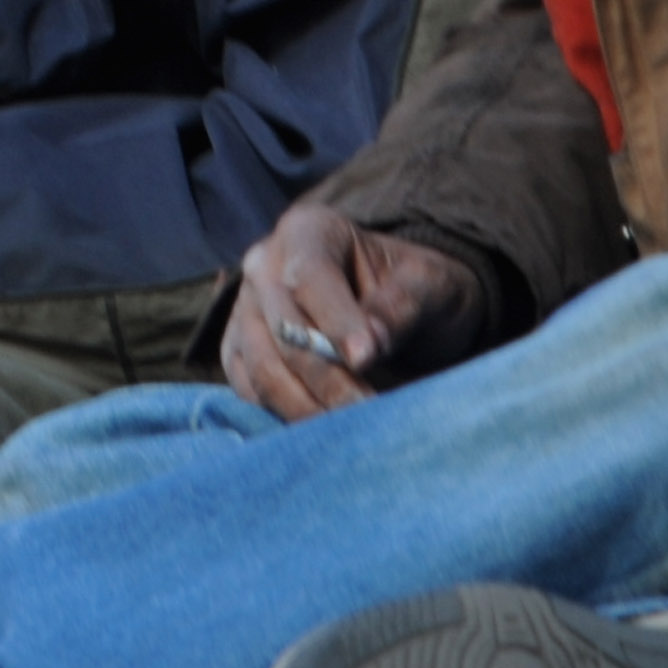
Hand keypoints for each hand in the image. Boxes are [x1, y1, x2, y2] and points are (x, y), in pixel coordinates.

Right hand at [220, 203, 488, 421]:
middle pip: (283, 329)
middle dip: (328, 379)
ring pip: (262, 368)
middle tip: (371, 414)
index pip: (309, 277)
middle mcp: (262, 265)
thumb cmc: (415, 290)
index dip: (336, 322)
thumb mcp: (428, 284)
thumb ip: (401, 304)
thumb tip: (370, 342)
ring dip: (308, 408)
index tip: (368, 360)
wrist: (396, 309)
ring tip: (353, 434)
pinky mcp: (238, 355)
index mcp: (308, 230)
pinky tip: (325, 437)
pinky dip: (285, 418)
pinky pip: (250, 393)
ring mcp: (244, 311)